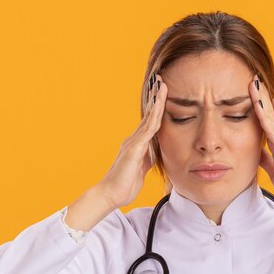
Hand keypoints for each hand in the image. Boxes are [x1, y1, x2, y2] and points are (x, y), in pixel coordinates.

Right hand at [99, 72, 167, 208]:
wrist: (111, 194)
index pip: (150, 122)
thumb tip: (156, 149)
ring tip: (162, 85)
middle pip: (148, 114)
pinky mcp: (134, 149)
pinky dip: (154, 117)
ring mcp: (133, 143)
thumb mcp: (142, 167)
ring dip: (156, 101)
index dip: (156, 107)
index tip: (163, 92)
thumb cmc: (125, 184)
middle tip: (161, 79)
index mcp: (137, 144)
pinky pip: (147, 131)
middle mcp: (134, 139)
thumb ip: (148, 156)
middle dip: (155, 97)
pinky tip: (159, 107)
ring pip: (148, 118)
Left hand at [248, 74, 273, 209]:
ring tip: (254, 82)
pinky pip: (270, 126)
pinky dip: (263, 113)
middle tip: (253, 77)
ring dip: (261, 98)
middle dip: (260, 95)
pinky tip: (257, 102)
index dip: (259, 106)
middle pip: (268, 112)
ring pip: (268, 115)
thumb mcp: (273, 169)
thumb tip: (256, 152)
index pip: (265, 121)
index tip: (252, 91)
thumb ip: (265, 159)